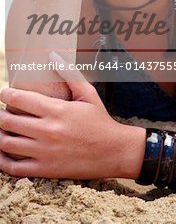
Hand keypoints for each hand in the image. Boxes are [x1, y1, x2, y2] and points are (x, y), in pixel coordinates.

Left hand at [0, 55, 125, 178]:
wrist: (114, 152)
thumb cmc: (100, 121)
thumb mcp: (88, 94)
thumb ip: (70, 74)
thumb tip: (53, 55)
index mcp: (57, 110)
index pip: (20, 99)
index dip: (6, 94)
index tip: (4, 93)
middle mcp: (48, 131)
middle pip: (8, 121)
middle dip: (1, 113)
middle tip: (4, 111)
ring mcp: (45, 152)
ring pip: (6, 143)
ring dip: (0, 134)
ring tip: (3, 128)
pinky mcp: (46, 169)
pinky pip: (13, 167)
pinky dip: (1, 160)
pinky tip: (2, 151)